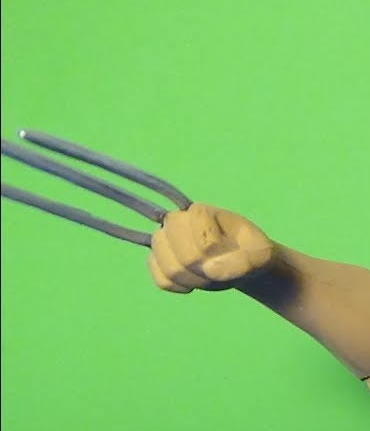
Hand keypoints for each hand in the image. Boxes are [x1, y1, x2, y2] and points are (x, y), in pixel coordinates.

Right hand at [0, 130, 271, 291]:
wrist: (251, 267)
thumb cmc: (256, 255)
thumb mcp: (261, 257)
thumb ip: (243, 263)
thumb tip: (212, 270)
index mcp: (193, 209)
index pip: (178, 220)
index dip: (169, 217)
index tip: (47, 144)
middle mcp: (172, 220)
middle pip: (169, 245)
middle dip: (200, 262)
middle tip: (218, 265)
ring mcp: (163, 241)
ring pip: (165, 264)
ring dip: (194, 278)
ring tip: (214, 272)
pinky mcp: (160, 261)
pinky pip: (158, 278)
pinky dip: (178, 285)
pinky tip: (194, 283)